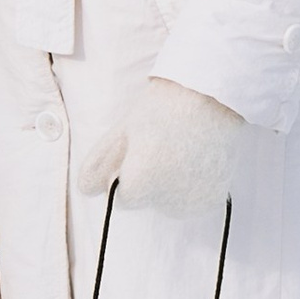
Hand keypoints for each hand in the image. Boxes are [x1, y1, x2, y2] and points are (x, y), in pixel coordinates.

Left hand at [75, 80, 245, 215]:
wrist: (211, 95)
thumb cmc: (161, 108)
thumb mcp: (121, 132)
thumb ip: (98, 165)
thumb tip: (86, 190)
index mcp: (139, 185)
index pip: (124, 197)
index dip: (130, 172)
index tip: (143, 150)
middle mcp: (167, 202)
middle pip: (148, 201)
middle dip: (150, 181)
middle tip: (163, 146)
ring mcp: (193, 202)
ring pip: (169, 203)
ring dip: (170, 186)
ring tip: (182, 150)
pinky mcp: (213, 199)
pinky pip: (192, 200)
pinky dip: (192, 185)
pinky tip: (197, 159)